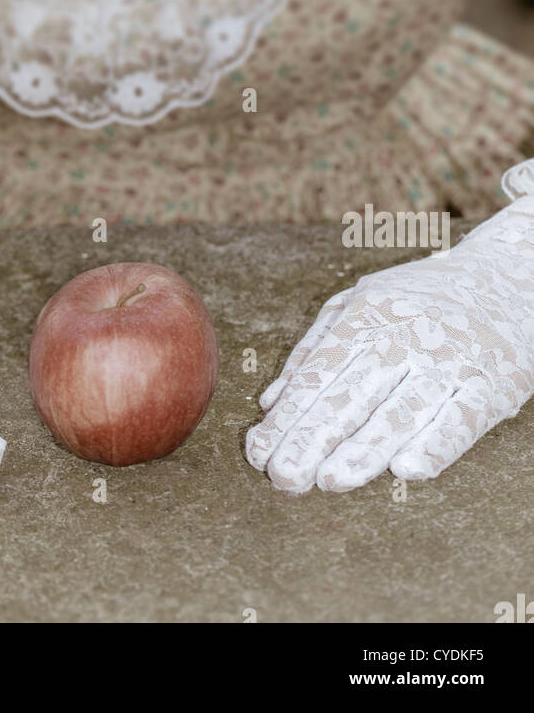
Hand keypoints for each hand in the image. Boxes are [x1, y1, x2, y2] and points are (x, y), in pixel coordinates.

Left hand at [245, 197, 533, 492]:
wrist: (504, 280)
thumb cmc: (418, 300)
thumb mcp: (361, 303)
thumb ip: (314, 349)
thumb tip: (271, 401)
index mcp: (367, 316)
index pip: (318, 375)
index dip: (287, 418)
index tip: (258, 454)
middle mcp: (405, 337)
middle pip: (352, 395)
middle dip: (312, 439)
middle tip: (282, 477)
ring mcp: (449, 361)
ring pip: (402, 411)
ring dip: (365, 449)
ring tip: (329, 481)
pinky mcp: (491, 384)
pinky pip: (461, 420)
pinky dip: (435, 445)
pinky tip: (405, 471)